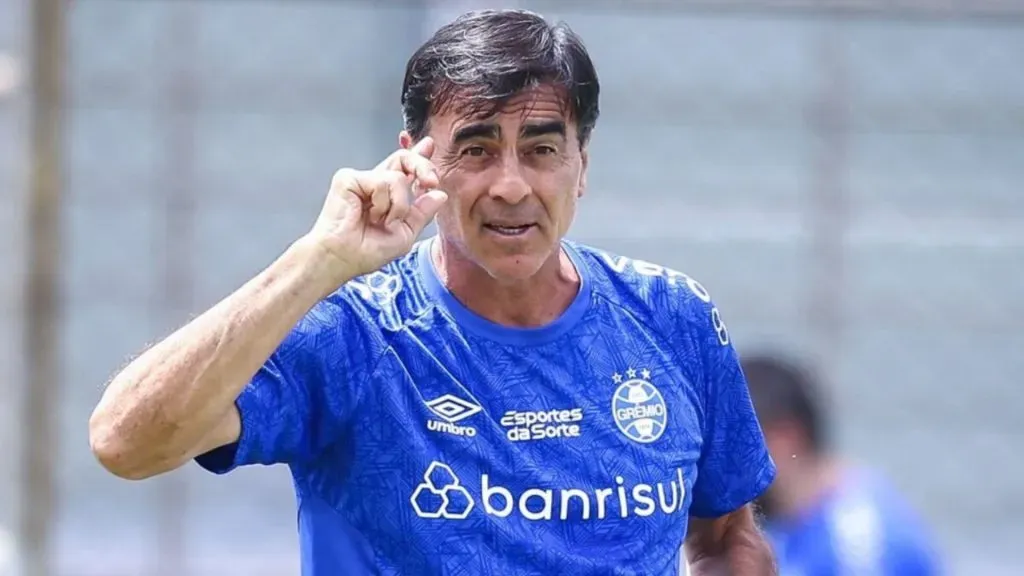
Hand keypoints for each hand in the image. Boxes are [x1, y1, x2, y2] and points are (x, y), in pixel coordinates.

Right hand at [305, 137, 447, 287]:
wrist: (342, 259)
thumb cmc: (366, 251)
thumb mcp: (405, 234)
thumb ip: (423, 212)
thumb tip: (440, 194)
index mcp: (388, 195)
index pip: (405, 169)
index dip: (419, 157)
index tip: (429, 145)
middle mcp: (374, 184)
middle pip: (403, 158)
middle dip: (422, 165)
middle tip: (431, 182)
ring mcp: (361, 180)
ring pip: (398, 178)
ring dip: (399, 205)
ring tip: (381, 221)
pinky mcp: (348, 178)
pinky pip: (382, 182)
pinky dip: (383, 203)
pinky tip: (370, 215)